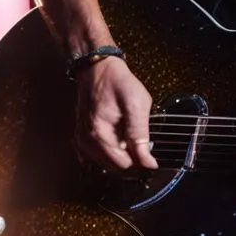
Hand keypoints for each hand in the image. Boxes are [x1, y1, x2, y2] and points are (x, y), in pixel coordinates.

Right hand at [74, 55, 157, 170]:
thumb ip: (140, 134)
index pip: (123, 166)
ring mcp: (83, 140)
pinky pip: (99, 155)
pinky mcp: (83, 136)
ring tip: (134, 141)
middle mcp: (87, 141)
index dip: (141, 164)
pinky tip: (122, 141)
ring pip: (107, 163)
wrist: (97, 67)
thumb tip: (147, 161)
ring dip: (123, 157)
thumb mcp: (137, 104)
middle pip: (114, 168)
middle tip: (146, 149)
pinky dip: (113, 153)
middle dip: (133, 162)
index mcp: (98, 135)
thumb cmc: (116, 81)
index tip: (153, 158)